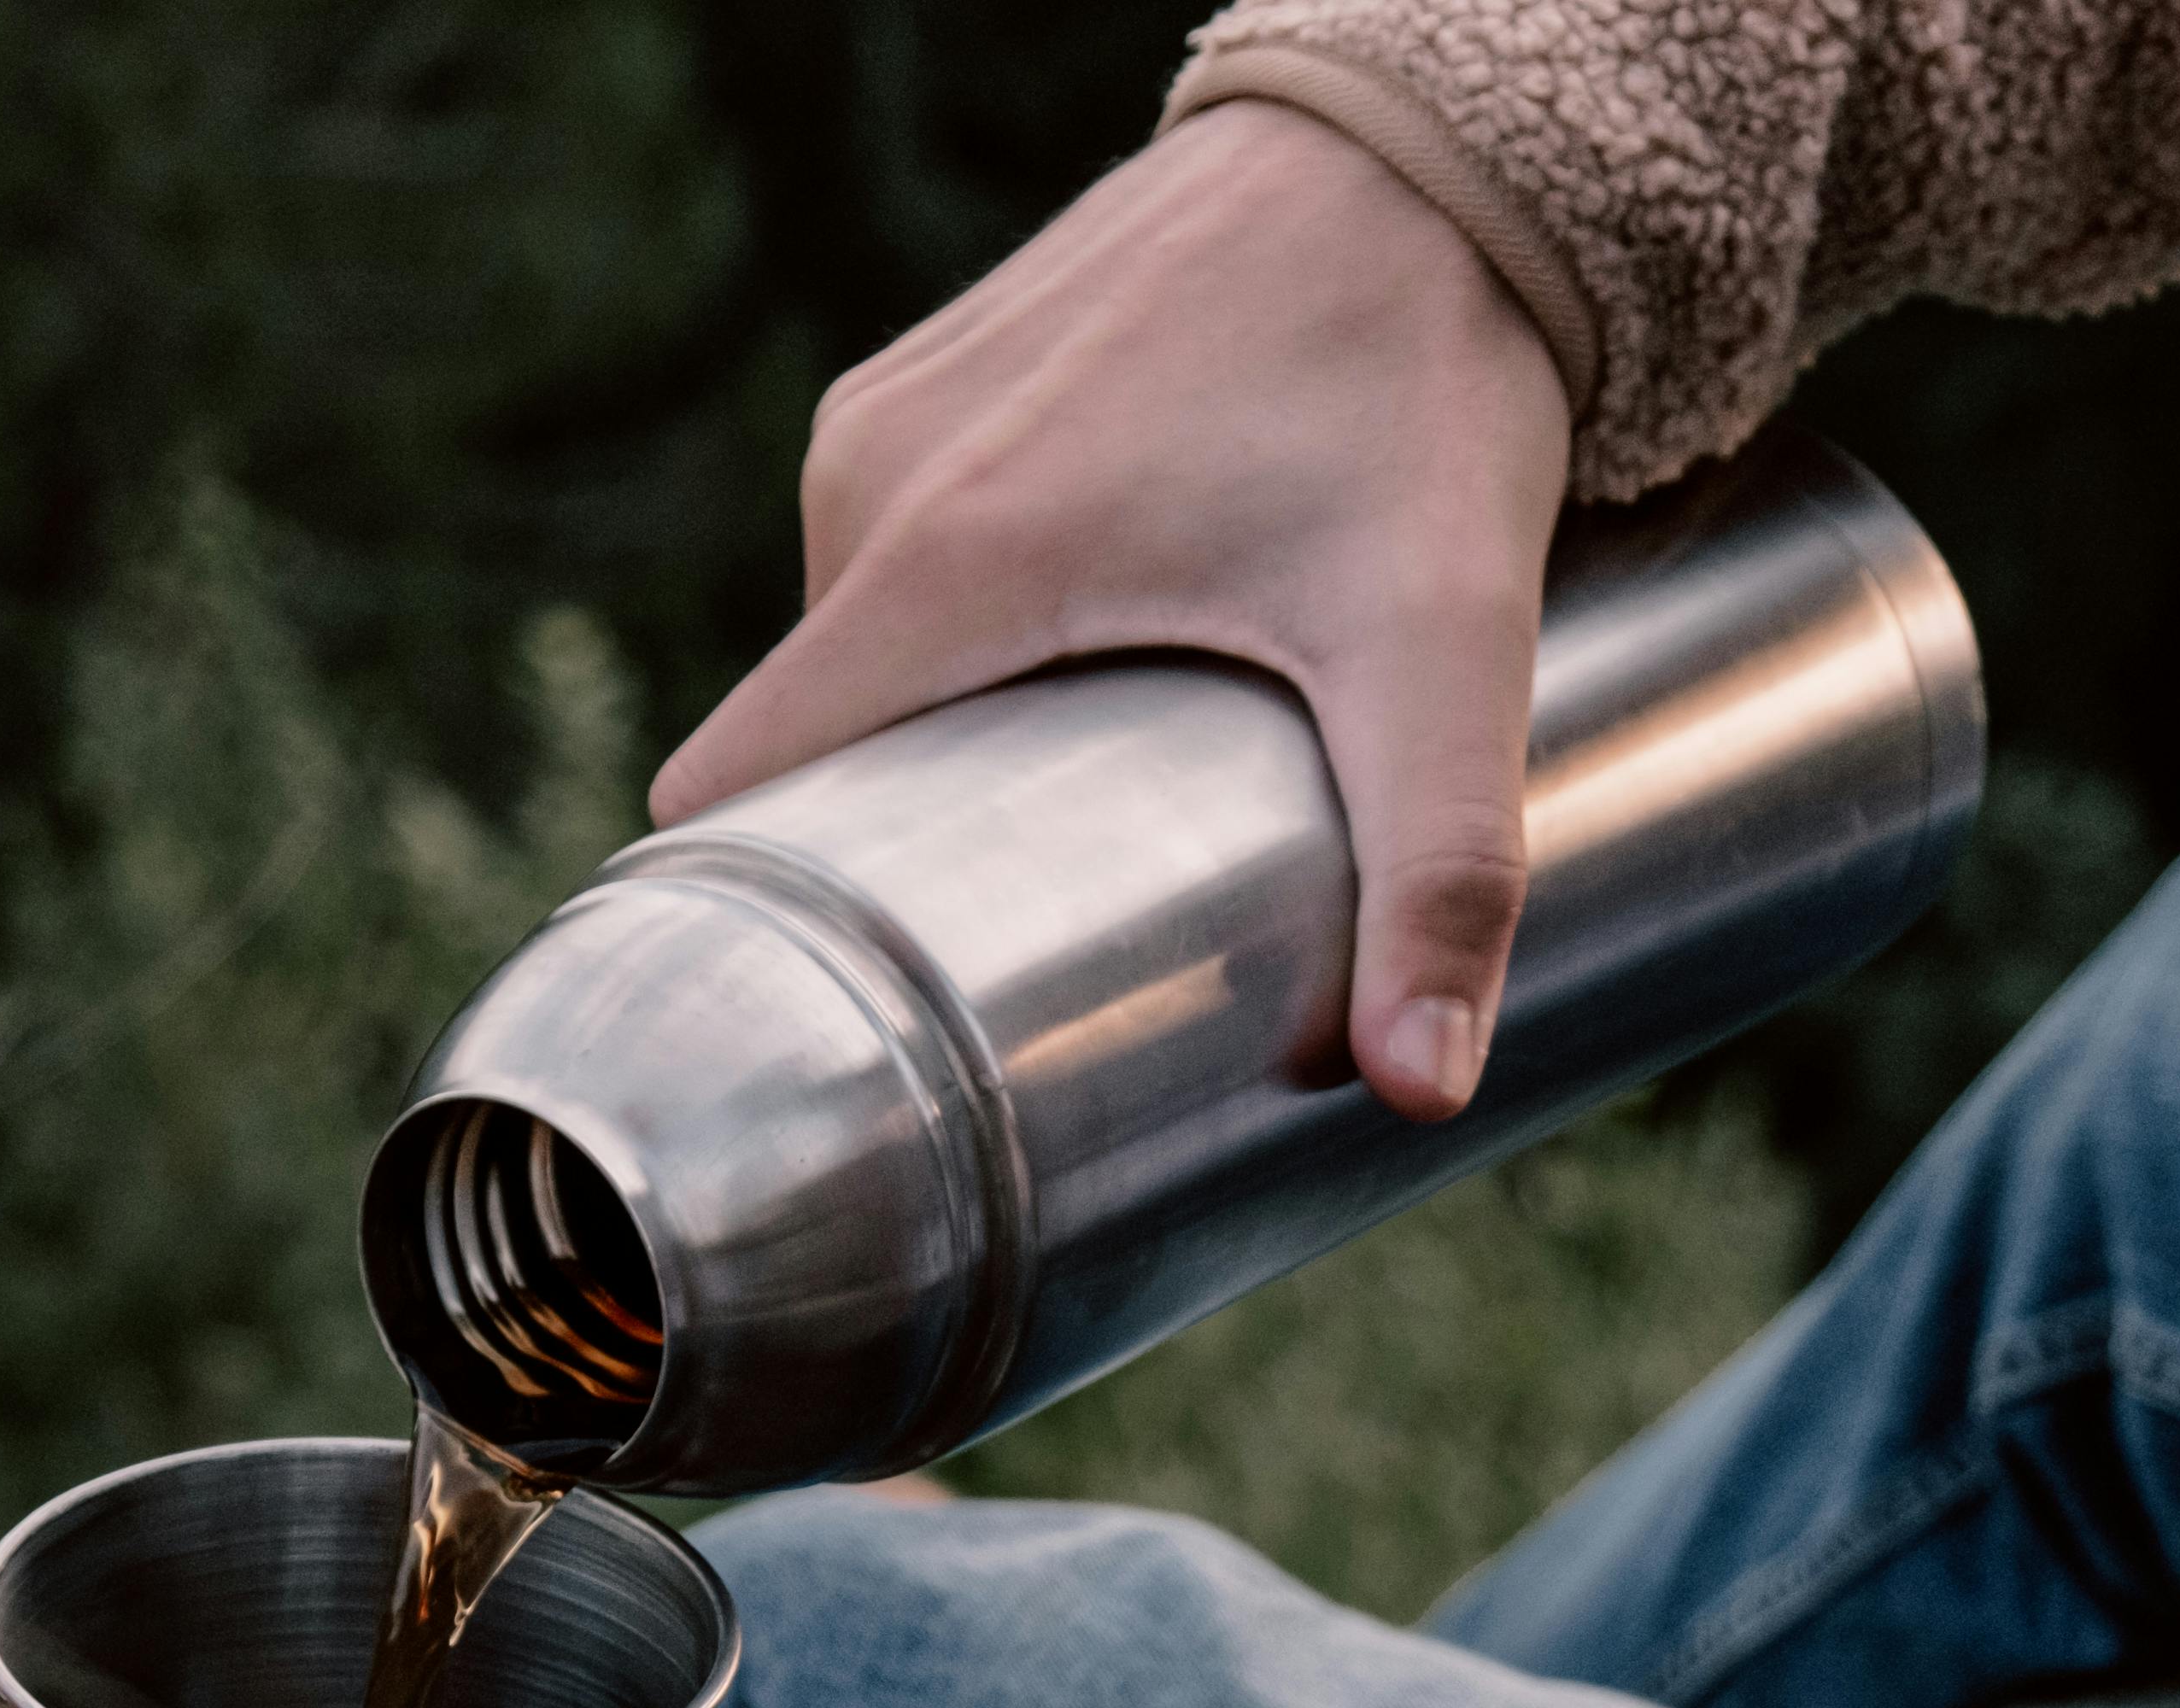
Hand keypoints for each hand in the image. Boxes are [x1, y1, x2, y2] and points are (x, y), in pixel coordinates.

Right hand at [655, 98, 1575, 1119]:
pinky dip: (960, 624)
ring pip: (855, 649)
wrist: (1432, 149)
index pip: (734, 790)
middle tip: (1038, 915)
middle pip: (810, 739)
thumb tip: (1420, 1086)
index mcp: (938, 562)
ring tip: (1075, 780)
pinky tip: (1080, 651)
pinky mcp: (934, 374)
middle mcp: (875, 479)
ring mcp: (893, 414)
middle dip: (900, 839)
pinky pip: (894, 552)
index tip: (841, 1014)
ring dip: (940, 726)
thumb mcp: (1445, 640)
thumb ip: (1440, 865)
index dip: (760, 919)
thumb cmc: (1419, 382)